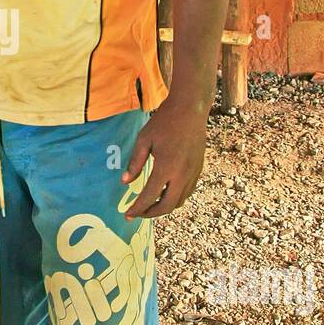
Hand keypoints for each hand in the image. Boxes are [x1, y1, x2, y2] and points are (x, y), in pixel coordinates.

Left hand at [121, 97, 207, 219]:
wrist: (190, 109)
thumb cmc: (164, 122)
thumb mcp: (144, 140)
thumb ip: (135, 163)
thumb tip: (125, 182)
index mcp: (166, 167)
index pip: (149, 196)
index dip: (137, 209)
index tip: (127, 214)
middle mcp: (182, 174)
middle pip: (167, 206)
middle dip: (150, 213)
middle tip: (138, 213)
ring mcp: (193, 173)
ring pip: (179, 201)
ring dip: (164, 207)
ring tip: (150, 205)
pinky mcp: (198, 169)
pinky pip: (187, 192)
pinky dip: (175, 198)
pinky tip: (165, 193)